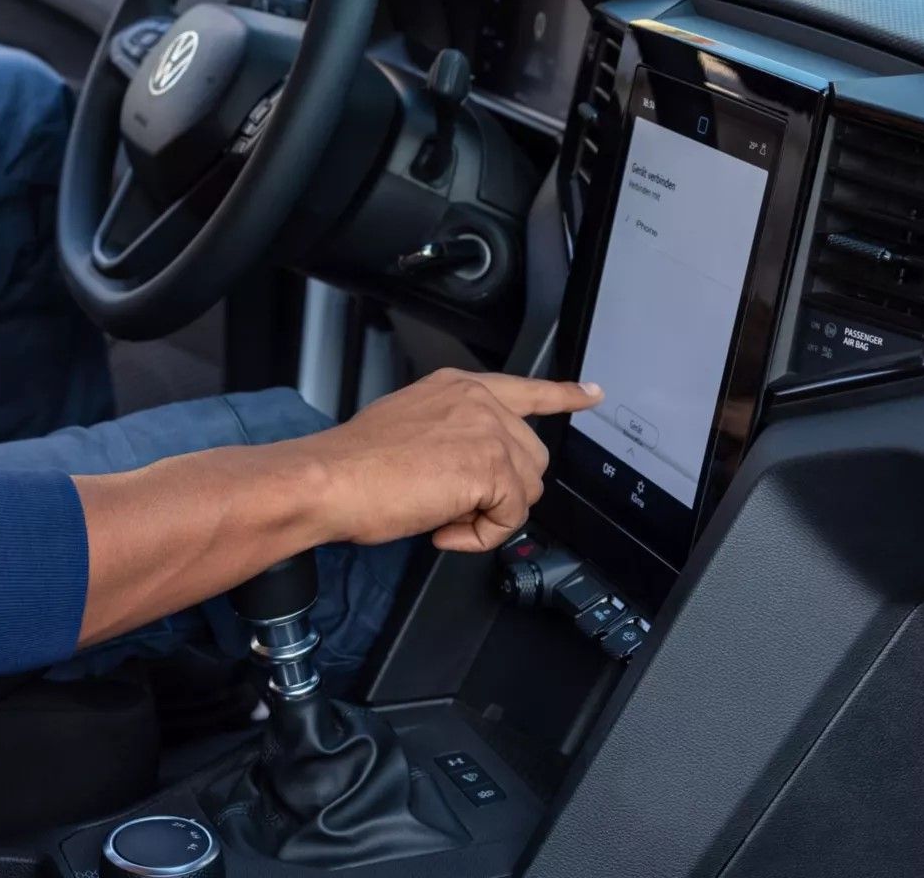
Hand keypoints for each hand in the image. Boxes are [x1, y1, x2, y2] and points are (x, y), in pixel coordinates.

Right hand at [300, 369, 601, 551]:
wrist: (331, 479)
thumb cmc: (353, 464)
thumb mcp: (409, 427)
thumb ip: (449, 435)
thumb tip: (463, 470)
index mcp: (458, 387)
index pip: (526, 387)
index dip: (564, 394)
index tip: (591, 393)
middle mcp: (478, 400)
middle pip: (531, 456)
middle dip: (502, 491)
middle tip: (452, 506)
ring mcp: (487, 430)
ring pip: (526, 488)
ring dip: (490, 515)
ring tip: (441, 516)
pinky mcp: (490, 466)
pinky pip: (511, 517)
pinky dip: (480, 536)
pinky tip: (443, 529)